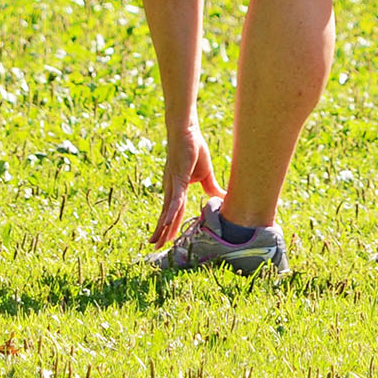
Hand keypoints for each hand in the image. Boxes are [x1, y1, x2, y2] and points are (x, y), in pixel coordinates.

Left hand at [153, 124, 220, 244]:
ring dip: (163, 227)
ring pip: (168, 211)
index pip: (175, 211)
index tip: (166, 239)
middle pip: (167, 215)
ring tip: (156, 242)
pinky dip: (172, 212)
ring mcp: (174, 184)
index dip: (171, 225)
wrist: (187, 130)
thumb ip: (211, 187)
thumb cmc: (194, 148)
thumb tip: (222, 197)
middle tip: (155, 247)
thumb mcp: (206, 173)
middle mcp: (172, 188)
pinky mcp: (178, 178)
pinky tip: (168, 223)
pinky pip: (176, 199)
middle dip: (162, 231)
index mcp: (178, 188)